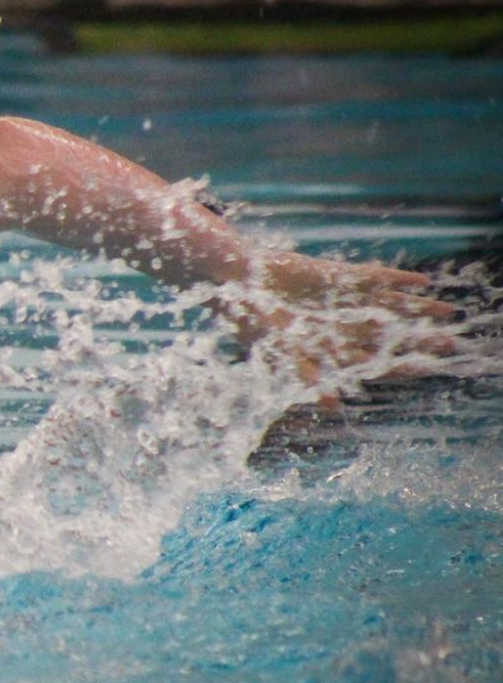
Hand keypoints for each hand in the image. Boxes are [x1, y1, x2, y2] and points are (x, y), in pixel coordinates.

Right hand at [218, 251, 459, 383]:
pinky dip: (396, 278)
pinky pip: (372, 278)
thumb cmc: (248, 319)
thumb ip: (304, 375)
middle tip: (452, 344)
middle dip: (418, 340)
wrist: (231, 277)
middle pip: (387, 336)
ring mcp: (339, 300)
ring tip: (449, 312)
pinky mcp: (335, 276)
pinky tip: (421, 280)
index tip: (428, 371)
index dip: (400, 366)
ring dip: (417, 309)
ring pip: (386, 307)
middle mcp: (338, 325)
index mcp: (326, 348)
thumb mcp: (274, 352)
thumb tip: (332, 406)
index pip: (372, 361)